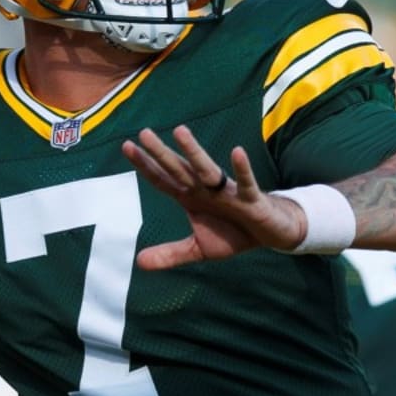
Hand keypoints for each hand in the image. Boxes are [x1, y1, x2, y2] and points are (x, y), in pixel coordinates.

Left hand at [121, 125, 306, 269]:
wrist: (270, 233)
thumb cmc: (233, 234)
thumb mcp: (198, 249)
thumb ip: (170, 254)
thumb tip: (139, 263)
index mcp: (191, 198)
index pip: (164, 180)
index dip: (145, 166)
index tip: (126, 146)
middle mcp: (206, 190)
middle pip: (180, 170)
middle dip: (162, 153)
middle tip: (144, 133)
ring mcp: (228, 192)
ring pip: (208, 170)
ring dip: (194, 153)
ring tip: (180, 132)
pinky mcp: (251, 199)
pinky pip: (246, 183)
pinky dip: (242, 169)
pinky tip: (237, 152)